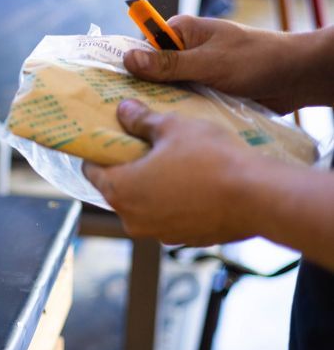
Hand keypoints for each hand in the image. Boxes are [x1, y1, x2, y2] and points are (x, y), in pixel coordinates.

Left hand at [83, 99, 267, 245]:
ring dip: (152, 185)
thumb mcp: (172, 128)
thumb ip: (142, 120)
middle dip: (128, 167)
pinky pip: (170, 216)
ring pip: (145, 204)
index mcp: (119, 191)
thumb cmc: (210, 159)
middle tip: (144, 143)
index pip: (92, 171)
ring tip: (172, 160)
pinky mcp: (184, 239)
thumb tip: (124, 110)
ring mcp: (158, 233)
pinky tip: (192, 182)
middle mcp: (132, 219)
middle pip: (118, 188)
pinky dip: (174, 201)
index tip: (108, 138)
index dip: (98, 152)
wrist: (258, 197)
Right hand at [123, 16, 303, 113]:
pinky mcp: (203, 95)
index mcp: (180, 33)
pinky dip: (175, 117)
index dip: (124, 68)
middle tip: (117, 117)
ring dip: (158, 108)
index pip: (140, 48)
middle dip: (138, 93)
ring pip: (164, 93)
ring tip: (137, 130)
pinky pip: (180, 106)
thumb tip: (128, 59)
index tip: (105, 89)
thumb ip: (169, 64)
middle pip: (148, 74)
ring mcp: (192, 75)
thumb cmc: (256, 60)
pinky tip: (162, 133)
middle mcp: (183, 53)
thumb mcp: (208, 62)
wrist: (296, 77)